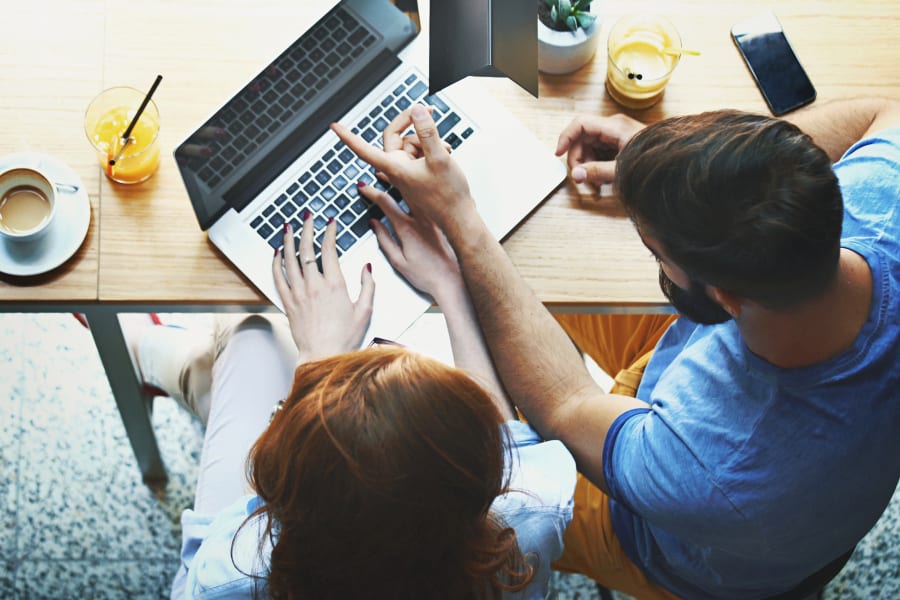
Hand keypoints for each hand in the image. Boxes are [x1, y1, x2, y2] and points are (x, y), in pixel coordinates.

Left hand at [271, 217, 374, 362]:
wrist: (324, 356)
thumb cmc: (345, 338)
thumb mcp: (365, 311)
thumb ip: (367, 286)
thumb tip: (366, 267)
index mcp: (335, 285)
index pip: (329, 249)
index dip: (329, 232)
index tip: (330, 222)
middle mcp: (314, 286)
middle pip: (307, 249)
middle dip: (307, 228)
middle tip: (307, 217)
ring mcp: (298, 293)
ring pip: (289, 259)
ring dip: (288, 240)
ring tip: (288, 226)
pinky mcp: (288, 303)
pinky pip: (278, 278)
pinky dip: (276, 263)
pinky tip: (277, 253)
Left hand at [331, 104, 475, 233]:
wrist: (458, 217)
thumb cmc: (448, 195)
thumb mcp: (440, 158)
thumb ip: (427, 133)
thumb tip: (416, 112)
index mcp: (395, 167)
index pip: (364, 150)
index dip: (348, 137)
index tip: (335, 127)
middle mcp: (397, 170)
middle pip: (395, 137)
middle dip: (413, 126)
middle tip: (428, 112)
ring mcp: (407, 172)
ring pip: (411, 144)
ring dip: (428, 140)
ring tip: (445, 148)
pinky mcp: (416, 175)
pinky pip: (419, 154)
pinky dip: (431, 149)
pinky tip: (445, 153)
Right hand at [359, 183, 462, 303]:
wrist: (455, 282)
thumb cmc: (428, 276)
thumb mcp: (398, 262)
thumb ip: (384, 240)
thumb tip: (374, 224)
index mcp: (407, 228)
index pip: (384, 202)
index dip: (371, 192)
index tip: (363, 187)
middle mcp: (422, 218)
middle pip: (403, 188)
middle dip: (389, 177)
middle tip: (380, 171)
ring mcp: (435, 218)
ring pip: (420, 191)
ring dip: (407, 180)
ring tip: (398, 173)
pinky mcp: (445, 221)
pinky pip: (432, 199)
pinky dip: (422, 190)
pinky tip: (420, 187)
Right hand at [555, 113, 646, 185]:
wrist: (674, 164)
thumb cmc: (652, 162)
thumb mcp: (621, 170)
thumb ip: (596, 171)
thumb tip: (576, 174)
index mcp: (614, 126)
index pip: (580, 124)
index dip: (566, 137)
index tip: (558, 153)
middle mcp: (613, 126)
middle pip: (582, 138)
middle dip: (578, 158)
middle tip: (581, 177)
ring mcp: (616, 134)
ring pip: (589, 146)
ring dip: (587, 163)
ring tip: (597, 181)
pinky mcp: (619, 142)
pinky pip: (599, 151)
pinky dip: (596, 164)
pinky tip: (603, 177)